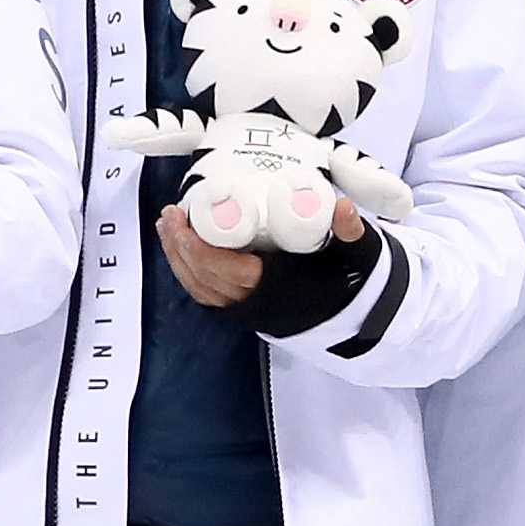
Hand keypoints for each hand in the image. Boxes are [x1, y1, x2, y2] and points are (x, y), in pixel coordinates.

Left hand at [154, 196, 365, 309]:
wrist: (357, 317)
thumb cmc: (352, 280)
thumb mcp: (356, 253)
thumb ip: (350, 230)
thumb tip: (343, 208)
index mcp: (277, 287)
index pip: (226, 270)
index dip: (198, 247)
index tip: (183, 218)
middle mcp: (256, 303)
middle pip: (203, 279)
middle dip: (180, 247)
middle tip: (169, 214)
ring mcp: (248, 310)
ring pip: (201, 289)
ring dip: (179, 259)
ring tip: (167, 227)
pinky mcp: (245, 309)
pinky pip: (207, 295)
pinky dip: (189, 274)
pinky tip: (181, 251)